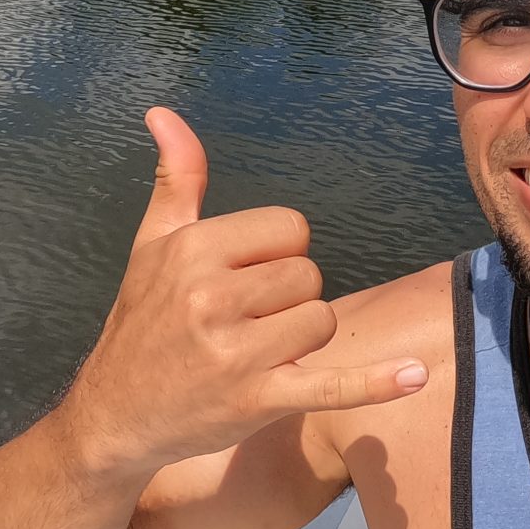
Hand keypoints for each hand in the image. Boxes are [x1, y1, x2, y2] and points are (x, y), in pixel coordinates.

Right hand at [64, 108, 427, 474]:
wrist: (114, 415)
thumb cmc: (141, 323)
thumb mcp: (151, 245)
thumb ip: (176, 179)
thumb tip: (164, 113)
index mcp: (194, 250)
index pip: (291, 229)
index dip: (277, 253)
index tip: (242, 280)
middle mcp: (213, 297)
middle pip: (309, 275)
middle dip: (287, 299)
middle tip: (242, 323)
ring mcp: (237, 353)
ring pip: (322, 321)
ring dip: (301, 340)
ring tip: (254, 353)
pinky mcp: (257, 401)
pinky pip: (331, 385)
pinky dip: (376, 383)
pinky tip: (415, 374)